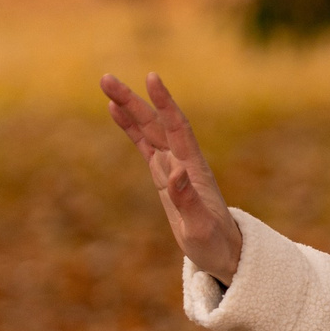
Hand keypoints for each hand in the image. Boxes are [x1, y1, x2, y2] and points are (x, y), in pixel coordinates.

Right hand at [101, 71, 241, 282]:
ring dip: (128, 107)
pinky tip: (115, 110)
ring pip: (148, 130)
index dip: (165, 104)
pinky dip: (130, 128)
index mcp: (194, 169)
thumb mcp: (199, 227)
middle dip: (133, 100)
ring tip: (106, 85)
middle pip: (156, 123)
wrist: (223, 252)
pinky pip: (144, 145)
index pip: (178, 128)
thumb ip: (187, 201)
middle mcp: (183, 161)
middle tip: (106, 78)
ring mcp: (172, 166)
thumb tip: (175, 173)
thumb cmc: (214, 243)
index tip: (151, 78)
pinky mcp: (163, 175)